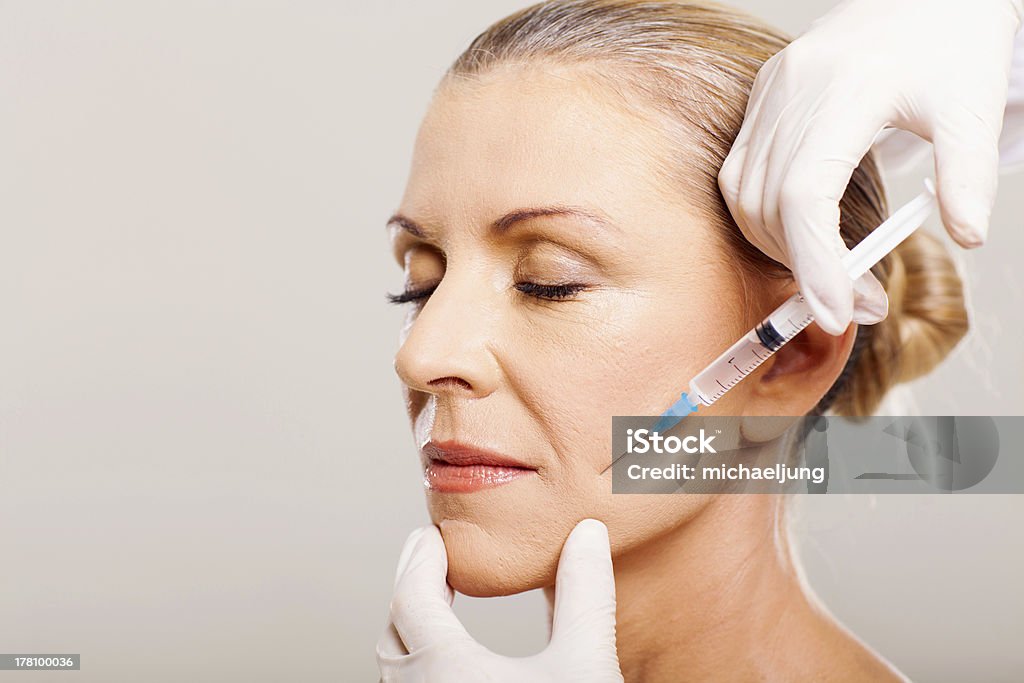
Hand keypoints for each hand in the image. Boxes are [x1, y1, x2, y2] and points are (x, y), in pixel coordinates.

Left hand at [376, 519, 623, 682]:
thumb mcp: (585, 662)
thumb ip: (585, 594)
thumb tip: (589, 533)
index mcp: (444, 668)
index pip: (410, 597)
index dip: (422, 560)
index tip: (436, 536)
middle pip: (394, 634)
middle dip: (411, 590)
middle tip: (432, 561)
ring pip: (397, 670)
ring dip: (412, 632)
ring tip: (439, 607)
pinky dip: (420, 666)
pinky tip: (454, 666)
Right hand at [718, 0, 1022, 333]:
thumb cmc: (951, 35)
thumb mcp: (975, 104)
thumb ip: (968, 175)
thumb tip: (967, 237)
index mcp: (846, 87)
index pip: (805, 194)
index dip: (814, 263)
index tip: (839, 311)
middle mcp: (793, 89)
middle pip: (767, 204)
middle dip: (803, 267)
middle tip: (853, 304)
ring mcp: (771, 92)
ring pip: (743, 195)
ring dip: (778, 247)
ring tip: (830, 274)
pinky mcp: (765, 96)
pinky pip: (741, 173)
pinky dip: (764, 216)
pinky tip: (801, 234)